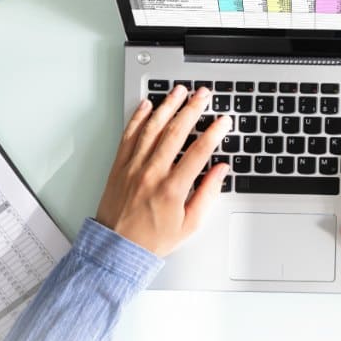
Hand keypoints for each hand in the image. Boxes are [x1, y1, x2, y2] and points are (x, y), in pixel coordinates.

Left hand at [95, 85, 231, 256]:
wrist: (117, 248)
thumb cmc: (153, 239)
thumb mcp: (190, 224)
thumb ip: (208, 194)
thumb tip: (221, 170)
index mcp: (172, 189)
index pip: (199, 152)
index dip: (214, 133)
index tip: (224, 121)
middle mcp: (152, 173)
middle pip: (176, 132)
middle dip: (192, 109)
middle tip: (203, 95)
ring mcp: (133, 167)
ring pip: (152, 128)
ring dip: (167, 106)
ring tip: (179, 91)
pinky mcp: (119, 166)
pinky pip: (129, 135)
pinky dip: (138, 118)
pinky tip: (147, 105)